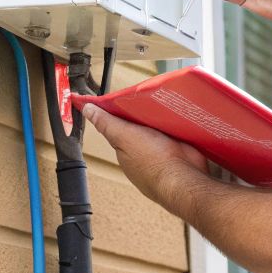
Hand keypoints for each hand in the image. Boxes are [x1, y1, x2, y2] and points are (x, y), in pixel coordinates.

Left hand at [81, 102, 208, 208]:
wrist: (184, 176)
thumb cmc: (152, 160)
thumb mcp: (124, 137)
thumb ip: (107, 124)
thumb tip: (86, 110)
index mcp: (126, 152)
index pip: (121, 129)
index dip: (122, 114)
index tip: (126, 97)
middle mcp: (144, 154)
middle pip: (142, 128)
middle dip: (145, 114)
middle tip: (150, 96)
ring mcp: (164, 153)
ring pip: (161, 129)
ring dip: (163, 118)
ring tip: (167, 99)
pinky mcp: (182, 150)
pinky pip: (178, 132)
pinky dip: (179, 124)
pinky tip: (181, 113)